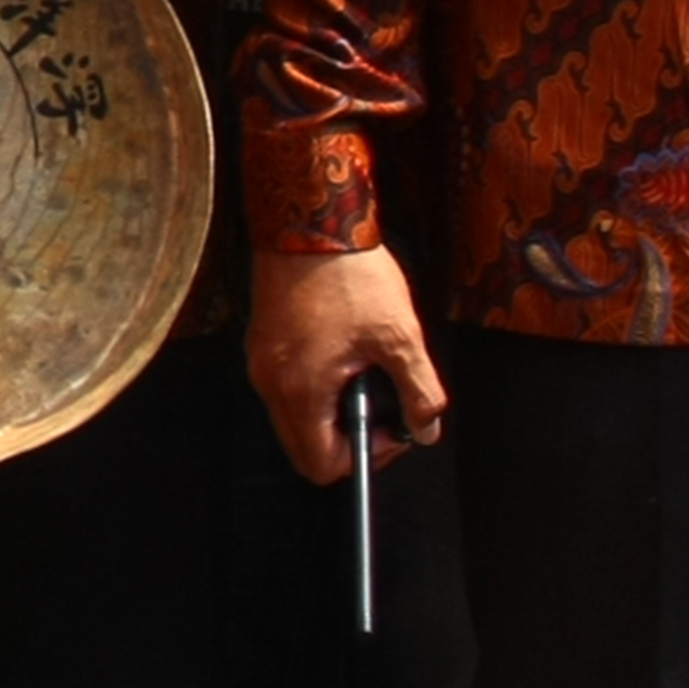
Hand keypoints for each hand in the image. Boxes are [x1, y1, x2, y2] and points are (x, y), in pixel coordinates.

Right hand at [247, 244, 447, 485]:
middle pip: (304, 446)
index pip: (321, 464)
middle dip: (349, 437)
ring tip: (366, 373)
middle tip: (385, 408)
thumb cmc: (350, 275)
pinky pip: (287, 387)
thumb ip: (420, 391)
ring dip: (333, 411)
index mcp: (302, 389)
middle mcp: (271, 382)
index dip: (364, 458)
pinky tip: (345, 354)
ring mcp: (261, 362)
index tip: (393, 430)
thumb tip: (427, 427)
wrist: (308, 223)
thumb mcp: (401, 336)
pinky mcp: (263, 342)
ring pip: (295, 417)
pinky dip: (317, 387)